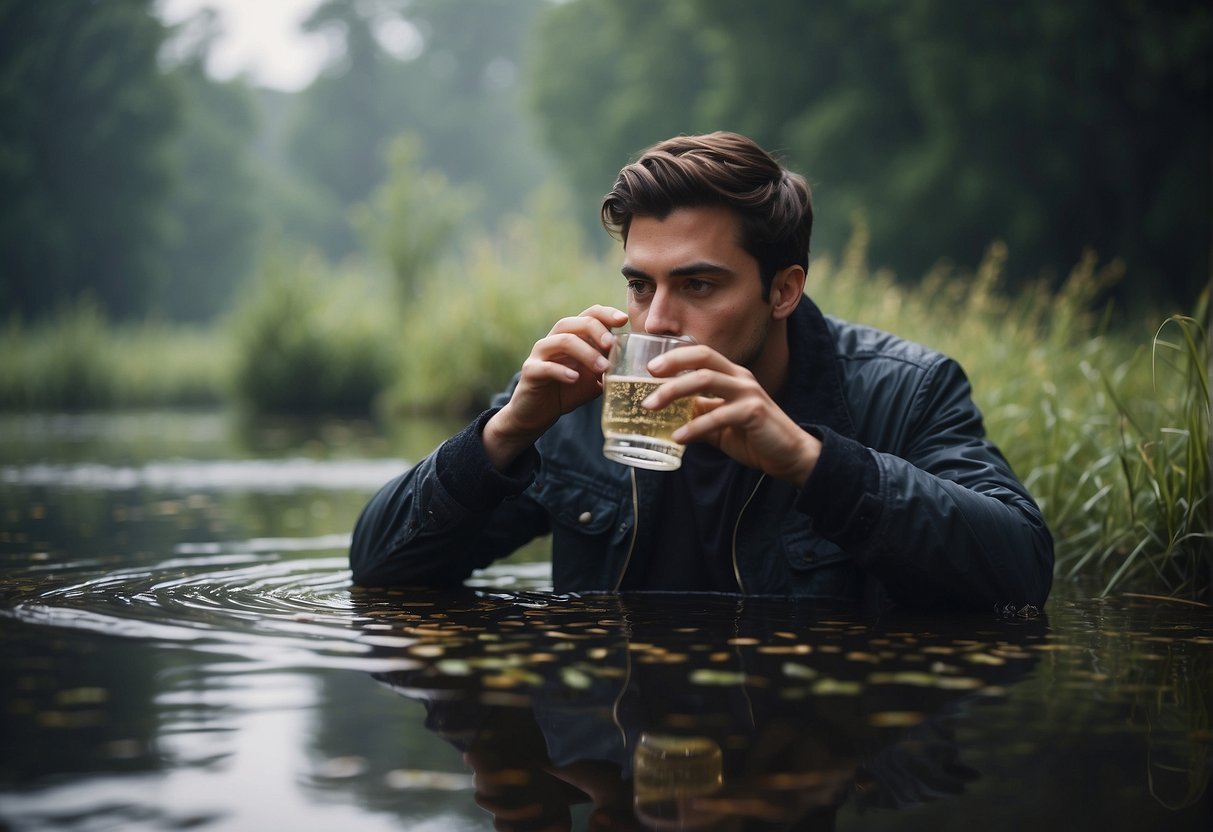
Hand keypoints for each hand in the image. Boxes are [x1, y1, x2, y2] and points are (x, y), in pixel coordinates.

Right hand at [484, 306, 628, 470]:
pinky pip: (545, 366)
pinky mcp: (530, 372)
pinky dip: (561, 370)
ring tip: (601, 368)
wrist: (536, 414)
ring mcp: (540, 354)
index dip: (605, 313)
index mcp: (572, 337)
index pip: (588, 315)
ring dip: (585, 352)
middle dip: (596, 331)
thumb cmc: (567, 392)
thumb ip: (608, 369)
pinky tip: (574, 378)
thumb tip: (634, 367)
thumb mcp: (593, 380)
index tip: (623, 320)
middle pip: (574, 323)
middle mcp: (554, 340)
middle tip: (612, 346)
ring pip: (561, 340)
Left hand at [642, 345, 821, 486]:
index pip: (701, 354)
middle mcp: (740, 377)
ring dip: (674, 391)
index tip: (649, 367)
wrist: (788, 455)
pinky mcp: (753, 412)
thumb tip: (669, 420)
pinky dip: (694, 427)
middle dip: (672, 363)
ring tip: (650, 406)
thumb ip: (698, 416)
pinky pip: (717, 415)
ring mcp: (748, 392)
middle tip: (647, 375)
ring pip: (706, 379)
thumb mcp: (719, 425)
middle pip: (702, 357)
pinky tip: (678, 437)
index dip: (675, 356)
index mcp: (731, 375)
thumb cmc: (754, 436)